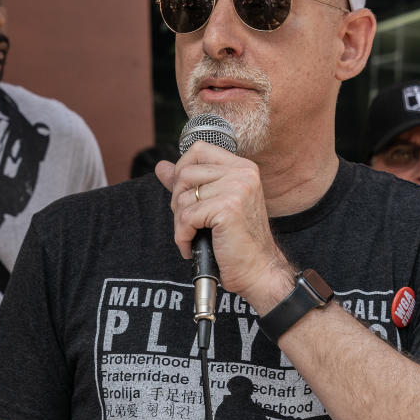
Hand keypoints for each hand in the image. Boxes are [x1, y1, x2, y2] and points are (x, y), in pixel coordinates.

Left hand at [154, 141, 289, 300]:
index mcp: (242, 168)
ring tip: (193, 236)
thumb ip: (188, 183)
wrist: (258, 271)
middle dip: (178, 201)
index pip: (199, 149)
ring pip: (183, 197)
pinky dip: (183, 236)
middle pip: (185, 173)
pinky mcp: (228, 209)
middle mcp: (242, 173)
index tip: (185, 196)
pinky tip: (191, 246)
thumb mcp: (213, 205)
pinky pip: (186, 218)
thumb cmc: (237, 242)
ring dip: (180, 222)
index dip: (182, 169)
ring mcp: (237, 189)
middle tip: (189, 223)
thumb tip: (161, 167)